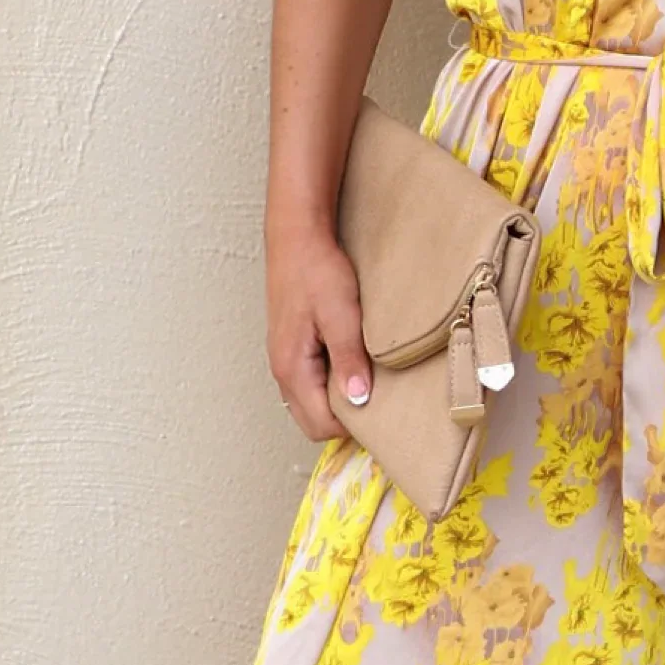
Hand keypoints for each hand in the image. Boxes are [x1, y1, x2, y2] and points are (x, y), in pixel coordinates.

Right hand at [267, 223, 373, 439]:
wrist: (298, 237)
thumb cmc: (317, 271)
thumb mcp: (341, 315)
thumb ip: (348, 359)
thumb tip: (359, 399)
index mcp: (292, 368)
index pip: (321, 424)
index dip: (352, 426)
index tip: (381, 415)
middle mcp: (283, 370)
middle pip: (312, 422)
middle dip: (343, 421)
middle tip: (377, 406)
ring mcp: (284, 359)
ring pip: (309, 404)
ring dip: (336, 404)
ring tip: (366, 385)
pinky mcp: (291, 347)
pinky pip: (309, 384)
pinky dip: (329, 387)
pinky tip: (351, 367)